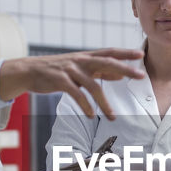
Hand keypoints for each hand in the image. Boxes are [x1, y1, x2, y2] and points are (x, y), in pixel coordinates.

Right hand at [0, 49, 144, 119]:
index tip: (141, 54)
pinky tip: (92, 116)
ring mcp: (70, 70)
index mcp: (86, 57)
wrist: (29, 70)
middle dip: (125, 69)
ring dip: (105, 103)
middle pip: (107, 63)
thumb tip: (120, 76)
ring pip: (93, 86)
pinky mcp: (60, 80)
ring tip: (113, 117)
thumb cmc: (57, 70)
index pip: (110, 52)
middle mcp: (80, 61)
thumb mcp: (79, 68)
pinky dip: (86, 106)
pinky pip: (77, 95)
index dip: (125, 53)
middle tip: (141, 76)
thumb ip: (100, 71)